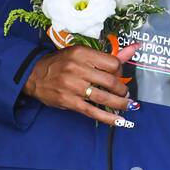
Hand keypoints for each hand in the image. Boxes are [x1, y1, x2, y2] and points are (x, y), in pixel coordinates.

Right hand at [21, 42, 138, 125]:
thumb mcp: (81, 53)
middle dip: (122, 90)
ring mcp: (73, 87)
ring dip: (120, 104)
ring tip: (125, 105)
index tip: (119, 76)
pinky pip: (92, 112)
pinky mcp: (69, 102)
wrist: (33, 74)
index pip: (113, 64)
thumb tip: (136, 48)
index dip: (120, 71)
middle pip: (111, 81)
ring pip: (104, 98)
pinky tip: (118, 121)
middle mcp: (78, 69)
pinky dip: (108, 118)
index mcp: (82, 54)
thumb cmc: (61, 62)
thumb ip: (108, 55)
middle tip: (124, 93)